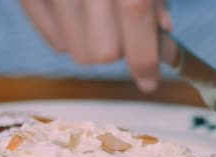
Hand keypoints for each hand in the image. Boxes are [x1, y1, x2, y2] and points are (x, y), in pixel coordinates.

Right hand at [20, 0, 171, 92]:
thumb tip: (162, 30)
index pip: (137, 18)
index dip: (147, 61)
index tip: (150, 81)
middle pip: (103, 52)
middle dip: (121, 50)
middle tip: (127, 32)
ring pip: (76, 52)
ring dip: (95, 45)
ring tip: (101, 19)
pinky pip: (52, 39)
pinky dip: (70, 37)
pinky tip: (79, 16)